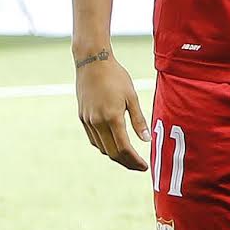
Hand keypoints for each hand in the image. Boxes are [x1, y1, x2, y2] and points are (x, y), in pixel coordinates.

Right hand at [74, 50, 146, 170]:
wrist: (92, 63)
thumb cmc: (116, 77)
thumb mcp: (132, 97)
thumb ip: (138, 120)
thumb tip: (146, 140)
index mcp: (112, 118)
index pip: (123, 148)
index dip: (134, 160)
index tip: (144, 166)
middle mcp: (97, 122)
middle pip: (111, 152)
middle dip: (126, 162)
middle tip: (139, 166)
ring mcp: (87, 121)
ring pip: (101, 147)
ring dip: (115, 156)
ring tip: (129, 158)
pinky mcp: (82, 117)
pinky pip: (93, 139)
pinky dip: (104, 146)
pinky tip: (114, 146)